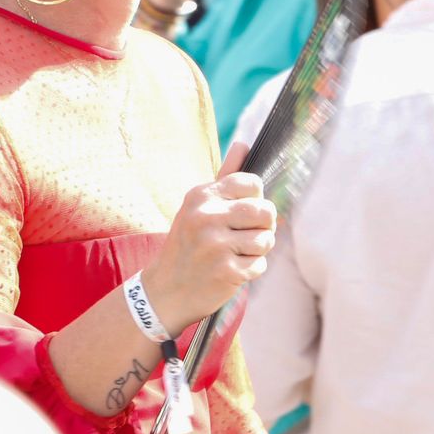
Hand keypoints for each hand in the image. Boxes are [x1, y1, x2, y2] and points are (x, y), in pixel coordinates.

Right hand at [140, 143, 276, 334]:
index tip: (244, 212)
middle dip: (265, 225)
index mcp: (201, 196)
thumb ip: (224, 176)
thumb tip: (244, 144)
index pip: (252, 183)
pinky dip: (253, 269)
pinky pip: (260, 264)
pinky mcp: (226, 271)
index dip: (256, 199)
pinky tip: (234, 270)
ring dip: (258, 249)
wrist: (166, 289)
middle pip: (265, 210)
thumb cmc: (188, 243)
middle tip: (249, 234)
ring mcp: (216, 245)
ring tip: (238, 252)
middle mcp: (207, 217)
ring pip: (266, 239)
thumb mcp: (198, 207)